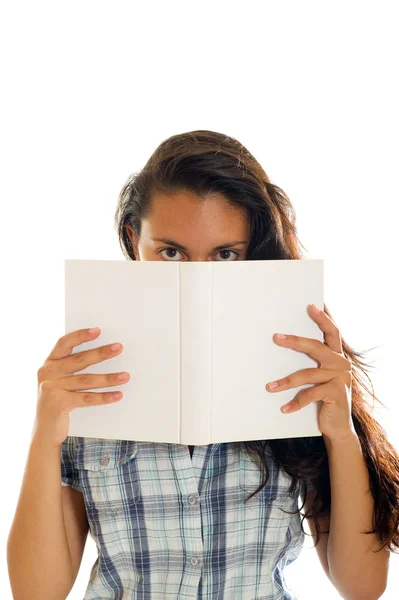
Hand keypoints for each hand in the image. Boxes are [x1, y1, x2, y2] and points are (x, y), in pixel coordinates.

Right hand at [33, 328, 129, 447]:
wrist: (45, 431)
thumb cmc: (58, 401)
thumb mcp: (59, 381)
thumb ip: (71, 368)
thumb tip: (103, 352)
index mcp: (49, 363)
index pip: (64, 343)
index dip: (80, 336)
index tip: (98, 330)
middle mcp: (48, 373)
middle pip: (79, 360)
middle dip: (101, 353)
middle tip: (118, 348)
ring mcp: (51, 388)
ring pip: (86, 380)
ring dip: (108, 377)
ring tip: (125, 376)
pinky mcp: (58, 404)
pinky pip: (87, 398)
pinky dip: (104, 397)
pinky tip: (117, 395)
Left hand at [265, 304, 354, 441]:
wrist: (338, 426)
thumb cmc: (324, 398)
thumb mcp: (320, 379)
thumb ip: (313, 364)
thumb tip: (286, 345)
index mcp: (337, 356)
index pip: (332, 332)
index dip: (322, 319)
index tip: (311, 306)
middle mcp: (341, 364)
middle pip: (315, 347)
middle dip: (294, 341)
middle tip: (276, 337)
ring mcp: (341, 378)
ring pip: (307, 374)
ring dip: (285, 381)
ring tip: (270, 387)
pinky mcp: (337, 393)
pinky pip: (310, 394)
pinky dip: (295, 402)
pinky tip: (284, 407)